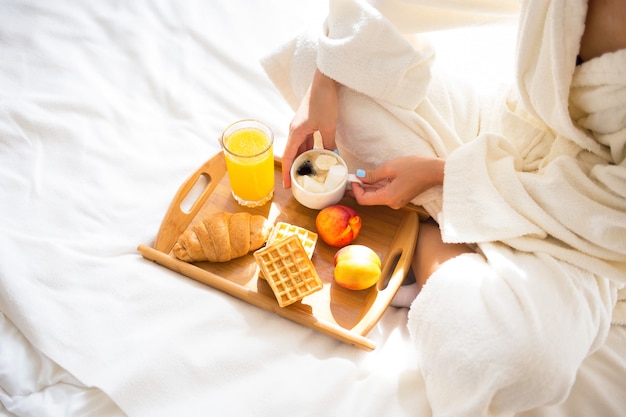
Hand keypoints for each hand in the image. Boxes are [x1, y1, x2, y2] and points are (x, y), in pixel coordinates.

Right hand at [282, 69, 337, 187]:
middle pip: (293, 153)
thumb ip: (329, 143)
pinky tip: (317, 155)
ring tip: (309, 171)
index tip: (286, 185)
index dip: (287, 172)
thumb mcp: (328, 126)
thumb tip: (333, 158)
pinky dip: (310, 149)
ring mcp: (301, 125)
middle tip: (300, 182)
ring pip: (301, 146)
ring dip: (304, 158)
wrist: (325, 80)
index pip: (289, 157)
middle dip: (295, 168)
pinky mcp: (307, 121)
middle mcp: (295, 129)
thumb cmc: (323, 101)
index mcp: (296, 132)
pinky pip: (306, 140)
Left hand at [351, 155, 444, 208]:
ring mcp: (396, 200)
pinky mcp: (400, 196)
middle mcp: (392, 203)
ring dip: (368, 186)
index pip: (364, 200)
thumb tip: (359, 176)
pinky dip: (377, 186)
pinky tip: (371, 178)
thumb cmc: (416, 168)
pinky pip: (385, 192)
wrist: (435, 171)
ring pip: (377, 195)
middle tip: (350, 178)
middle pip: (369, 198)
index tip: (352, 178)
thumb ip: (372, 174)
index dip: (355, 190)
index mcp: (388, 198)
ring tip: (359, 176)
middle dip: (359, 188)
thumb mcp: (390, 167)